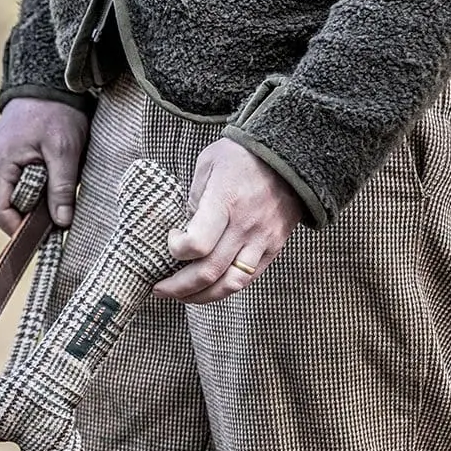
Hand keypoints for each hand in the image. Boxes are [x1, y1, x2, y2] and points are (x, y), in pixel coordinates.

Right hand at [0, 98, 89, 234]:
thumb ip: (61, 188)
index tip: (40, 236)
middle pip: (2, 205)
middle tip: (53, 217)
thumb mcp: (65, 150)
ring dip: (30, 200)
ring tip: (54, 195)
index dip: (16, 228)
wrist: (48, 79)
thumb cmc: (56, 112)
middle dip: (26, 215)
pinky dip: (30, 186)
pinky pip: (13, 180)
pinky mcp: (4, 153)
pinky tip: (48, 180)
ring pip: (9, 193)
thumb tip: (62, 222)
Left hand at [153, 137, 303, 303]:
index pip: (197, 244)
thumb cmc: (241, 156)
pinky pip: (248, 279)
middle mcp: (246, 225)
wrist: (290, 153)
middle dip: (178, 288)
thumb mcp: (208, 164)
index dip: (176, 249)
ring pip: (230, 284)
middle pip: (209, 272)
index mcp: (226, 201)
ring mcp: (263, 239)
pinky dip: (224, 289)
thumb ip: (193, 199)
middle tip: (160, 288)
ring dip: (201, 297)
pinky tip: (207, 289)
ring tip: (182, 296)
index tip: (172, 239)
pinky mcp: (273, 247)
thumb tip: (183, 231)